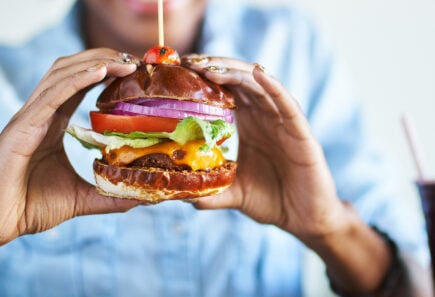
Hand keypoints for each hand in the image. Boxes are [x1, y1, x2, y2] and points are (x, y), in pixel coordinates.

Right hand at [0, 48, 140, 244]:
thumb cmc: (31, 207)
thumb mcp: (81, 198)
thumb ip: (111, 196)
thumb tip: (145, 199)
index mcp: (52, 123)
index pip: (79, 85)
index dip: (104, 71)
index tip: (134, 69)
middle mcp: (41, 113)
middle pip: (71, 70)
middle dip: (103, 58)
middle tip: (134, 59)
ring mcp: (31, 117)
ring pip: (62, 74)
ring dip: (95, 62)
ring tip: (124, 61)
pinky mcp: (24, 127)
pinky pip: (52, 95)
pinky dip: (77, 79)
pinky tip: (100, 71)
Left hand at [182, 55, 349, 239]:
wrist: (304, 218)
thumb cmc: (271, 200)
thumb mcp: (233, 194)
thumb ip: (209, 192)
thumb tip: (180, 195)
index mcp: (248, 124)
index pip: (225, 91)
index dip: (203, 78)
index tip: (179, 71)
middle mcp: (264, 117)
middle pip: (238, 81)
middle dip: (214, 68)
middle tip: (189, 64)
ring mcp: (283, 122)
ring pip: (259, 86)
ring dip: (235, 74)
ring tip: (210, 69)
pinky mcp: (301, 132)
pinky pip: (287, 104)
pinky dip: (274, 87)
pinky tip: (258, 72)